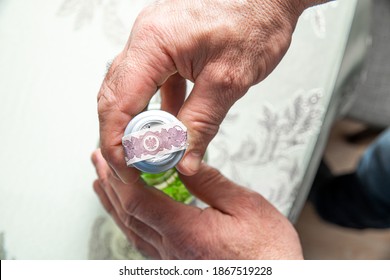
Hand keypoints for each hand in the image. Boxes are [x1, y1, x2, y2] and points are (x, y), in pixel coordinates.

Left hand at [91, 149, 302, 258]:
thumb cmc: (267, 253)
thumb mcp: (247, 208)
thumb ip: (211, 184)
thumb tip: (186, 161)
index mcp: (187, 232)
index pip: (139, 201)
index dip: (121, 176)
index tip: (113, 154)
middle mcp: (172, 250)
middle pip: (127, 213)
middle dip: (109, 182)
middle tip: (97, 160)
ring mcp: (171, 260)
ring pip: (130, 228)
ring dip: (112, 201)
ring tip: (100, 182)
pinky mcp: (176, 264)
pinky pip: (142, 241)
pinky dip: (127, 220)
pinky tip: (125, 213)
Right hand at [97, 0, 319, 181]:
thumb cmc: (255, 22)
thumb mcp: (228, 80)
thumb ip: (201, 124)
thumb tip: (185, 160)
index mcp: (153, 43)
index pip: (118, 102)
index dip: (116, 142)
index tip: (126, 170)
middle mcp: (145, 37)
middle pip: (115, 96)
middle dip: (121, 136)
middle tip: (135, 166)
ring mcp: (153, 40)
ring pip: (129, 90)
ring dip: (137, 123)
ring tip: (151, 150)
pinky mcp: (166, 45)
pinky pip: (150, 81)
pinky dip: (156, 107)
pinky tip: (168, 124)